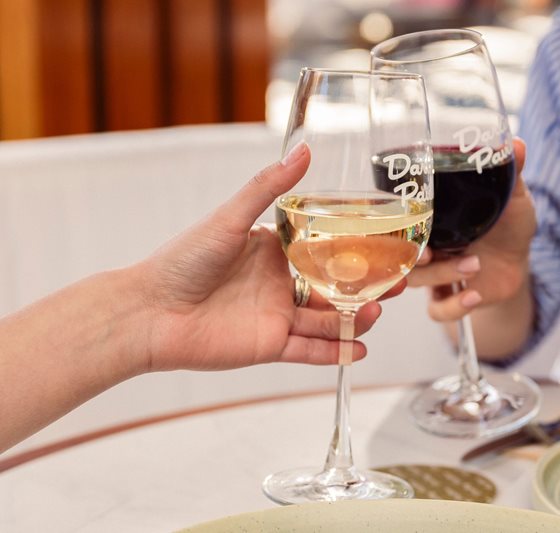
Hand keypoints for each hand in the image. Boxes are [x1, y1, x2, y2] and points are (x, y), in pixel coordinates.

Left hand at [133, 143, 390, 371]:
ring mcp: (277, 315)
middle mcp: (280, 283)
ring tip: (376, 313)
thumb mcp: (231, 218)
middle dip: (368, 288)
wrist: (150, 311)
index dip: (358, 251)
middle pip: (335, 288)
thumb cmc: (183, 260)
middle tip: (397, 283)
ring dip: (355, 319)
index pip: (326, 249)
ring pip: (328, 320)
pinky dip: (334, 351)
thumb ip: (269, 187)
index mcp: (275, 251)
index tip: (387, 247)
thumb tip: (304, 150)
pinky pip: (309, 350)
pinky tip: (358, 349)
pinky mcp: (270, 345)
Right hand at [407, 138, 536, 320]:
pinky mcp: (447, 297)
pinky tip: (474, 295)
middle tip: (432, 253)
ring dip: (443, 276)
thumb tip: (518, 144)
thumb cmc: (507, 224)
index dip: (394, 224)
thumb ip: (510, 173)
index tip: (409, 223)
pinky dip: (454, 306)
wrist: (520, 261)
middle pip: (397, 252)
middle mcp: (425, 244)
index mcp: (432, 217)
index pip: (397, 218)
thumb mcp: (512, 197)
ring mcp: (433, 273)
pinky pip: (437, 310)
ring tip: (474, 265)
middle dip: (410, 255)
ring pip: (415, 281)